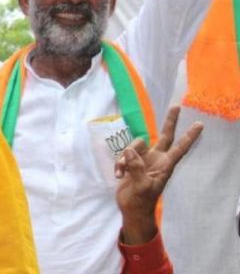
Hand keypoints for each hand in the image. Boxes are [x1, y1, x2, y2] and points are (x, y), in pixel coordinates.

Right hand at [114, 106, 202, 243]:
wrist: (131, 210)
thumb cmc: (142, 201)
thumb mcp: (141, 186)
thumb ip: (136, 167)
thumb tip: (129, 152)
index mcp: (165, 165)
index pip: (180, 148)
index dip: (189, 137)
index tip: (199, 125)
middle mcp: (156, 159)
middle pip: (164, 136)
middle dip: (170, 122)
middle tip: (177, 106)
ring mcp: (143, 159)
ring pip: (136, 145)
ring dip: (125, 156)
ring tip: (121, 172)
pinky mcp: (131, 162)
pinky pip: (124, 155)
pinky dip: (119, 164)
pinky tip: (118, 175)